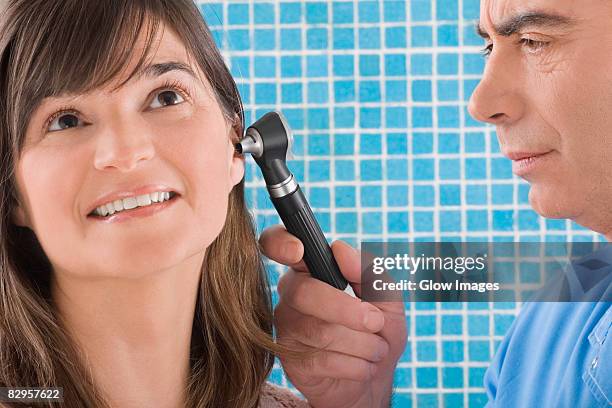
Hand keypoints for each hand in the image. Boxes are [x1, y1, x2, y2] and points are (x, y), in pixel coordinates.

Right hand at [259, 225, 406, 407]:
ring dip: (362, 344)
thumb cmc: (378, 333)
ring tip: (376, 349)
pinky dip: (355, 365)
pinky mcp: (289, 360)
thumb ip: (370, 272)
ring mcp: (286, 328)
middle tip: (376, 322)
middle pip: (305, 293)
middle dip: (347, 310)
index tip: (298, 250)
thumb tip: (341, 249)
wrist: (374, 381)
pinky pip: (321, 360)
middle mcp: (291, 295)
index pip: (278, 245)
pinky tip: (363, 366)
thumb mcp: (387, 299)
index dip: (279, 242)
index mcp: (311, 270)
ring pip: (319, 331)